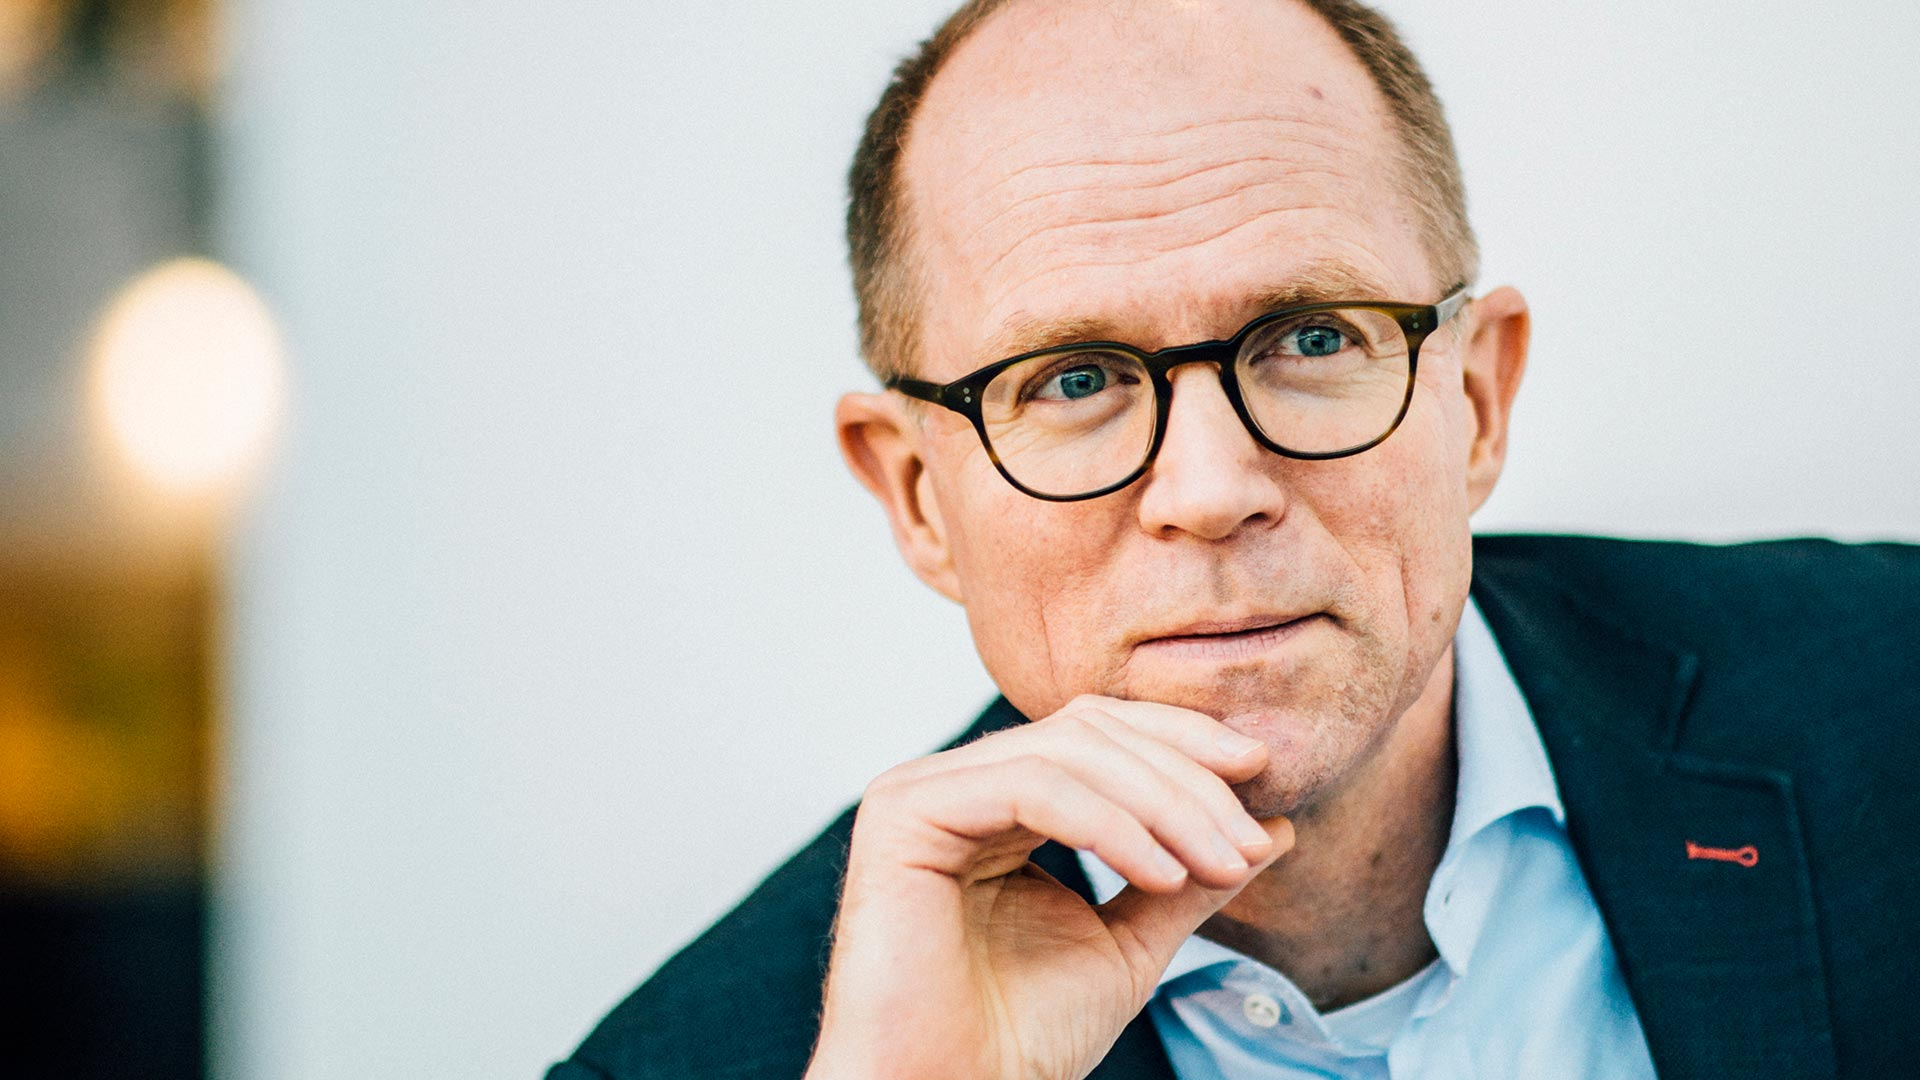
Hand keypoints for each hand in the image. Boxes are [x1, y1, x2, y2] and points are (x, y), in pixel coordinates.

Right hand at [805, 695, 1294, 1079]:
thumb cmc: (1022, 1038)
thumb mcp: (1131, 944)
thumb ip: (1191, 878)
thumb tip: (1276, 827)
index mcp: (998, 801)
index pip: (1100, 732)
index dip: (1184, 742)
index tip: (1265, 776)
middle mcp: (956, 784)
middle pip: (1089, 731)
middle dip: (1185, 778)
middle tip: (1248, 839)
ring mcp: (923, 791)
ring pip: (1068, 752)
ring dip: (1164, 804)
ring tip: (1218, 865)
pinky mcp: (905, 813)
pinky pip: (1030, 786)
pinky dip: (1111, 825)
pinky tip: (1162, 873)